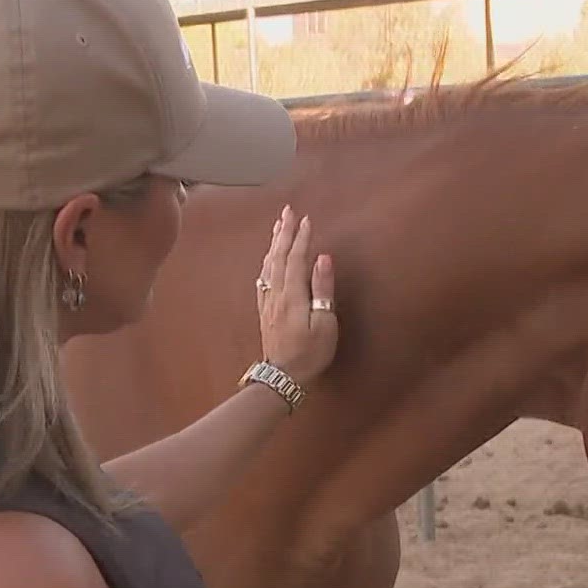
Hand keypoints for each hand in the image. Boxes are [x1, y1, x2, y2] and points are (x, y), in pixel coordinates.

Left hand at [255, 204, 337, 385]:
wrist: (284, 376)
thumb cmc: (310, 352)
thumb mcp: (324, 323)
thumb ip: (322, 289)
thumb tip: (323, 258)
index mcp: (293, 294)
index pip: (297, 258)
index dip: (302, 237)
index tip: (307, 219)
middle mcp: (277, 294)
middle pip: (279, 256)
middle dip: (284, 232)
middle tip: (288, 211)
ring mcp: (268, 302)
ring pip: (269, 265)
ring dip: (274, 244)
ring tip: (278, 227)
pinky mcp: (265, 311)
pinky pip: (263, 279)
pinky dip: (266, 263)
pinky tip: (267, 259)